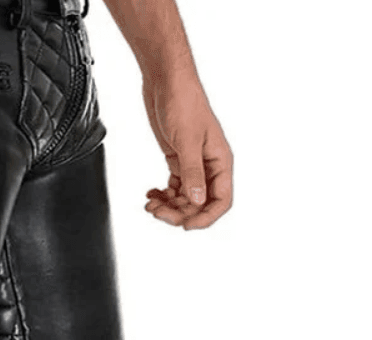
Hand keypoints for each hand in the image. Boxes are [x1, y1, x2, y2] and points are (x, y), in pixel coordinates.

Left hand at [141, 73, 232, 229]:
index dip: (206, 218)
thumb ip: (192, 172)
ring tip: (150, 205)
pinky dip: (162, 195)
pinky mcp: (178, 159)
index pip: (221, 200)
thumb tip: (196, 201)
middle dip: (179, 213)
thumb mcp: (188, 140)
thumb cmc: (183, 101)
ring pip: (185, 198)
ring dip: (168, 206)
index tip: (185, 226)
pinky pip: (174, 187)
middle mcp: (209, 164)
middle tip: (157, 213)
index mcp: (220, 160)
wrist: (166, 81)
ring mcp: (193, 163)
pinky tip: (151, 194)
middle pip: (199, 203)